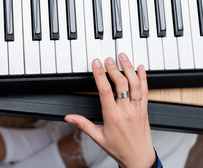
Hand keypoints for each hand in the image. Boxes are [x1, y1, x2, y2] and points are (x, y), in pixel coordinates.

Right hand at [65, 53, 155, 167]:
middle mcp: (126, 110)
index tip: (96, 64)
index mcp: (112, 116)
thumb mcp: (97, 137)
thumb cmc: (119, 148)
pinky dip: (144, 77)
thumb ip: (83, 124)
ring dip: (129, 68)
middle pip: (121, 83)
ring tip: (122, 57)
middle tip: (107, 59)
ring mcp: (137, 108)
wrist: (138, 158)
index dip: (100, 74)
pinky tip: (140, 68)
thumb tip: (69, 117)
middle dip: (113, 68)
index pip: (105, 90)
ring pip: (135, 84)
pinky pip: (146, 90)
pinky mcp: (145, 109)